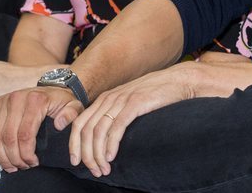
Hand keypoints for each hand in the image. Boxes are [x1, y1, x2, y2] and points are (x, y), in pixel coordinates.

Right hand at [0, 86, 82, 171]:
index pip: (25, 134)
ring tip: (11, 165)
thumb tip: (59, 124)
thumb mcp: (74, 106)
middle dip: (14, 157)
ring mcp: (4, 101)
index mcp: (35, 100)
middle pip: (9, 137)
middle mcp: (17, 98)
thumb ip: (71, 115)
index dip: (26, 154)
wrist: (53, 88)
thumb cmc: (61, 101)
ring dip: (1, 154)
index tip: (33, 163)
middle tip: (22, 166)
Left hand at [69, 63, 195, 177]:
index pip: (79, 123)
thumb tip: (104, 138)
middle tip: (94, 171)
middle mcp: (109, 98)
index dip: (74, 145)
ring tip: (104, 169)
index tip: (76, 162)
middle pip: (85, 130)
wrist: (178, 81)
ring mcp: (122, 100)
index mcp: (104, 99)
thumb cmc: (155, 95)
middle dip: (86, 155)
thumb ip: (116, 114)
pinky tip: (111, 157)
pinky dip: (111, 145)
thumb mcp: (129, 103)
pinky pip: (116, 127)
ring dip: (98, 154)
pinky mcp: (135, 103)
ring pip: (98, 131)